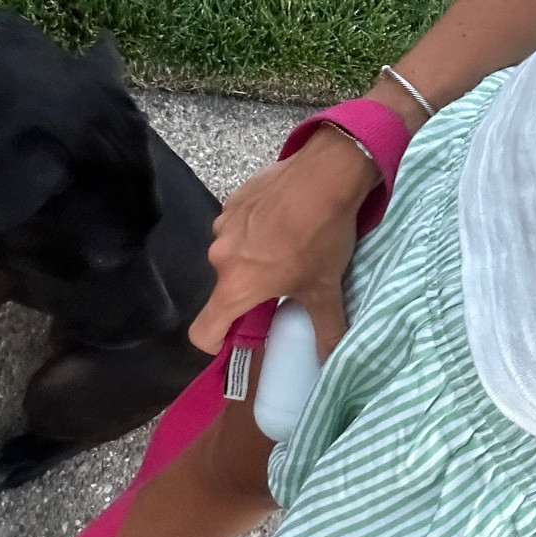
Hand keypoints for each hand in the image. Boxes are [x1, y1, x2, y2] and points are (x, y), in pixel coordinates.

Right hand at [187, 126, 380, 361]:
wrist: (327, 173)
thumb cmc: (321, 236)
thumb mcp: (326, 288)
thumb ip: (327, 329)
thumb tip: (333, 362)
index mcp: (235, 286)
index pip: (202, 331)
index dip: (218, 343)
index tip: (241, 338)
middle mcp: (219, 256)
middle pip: (225, 290)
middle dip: (249, 294)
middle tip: (285, 287)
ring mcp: (224, 223)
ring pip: (232, 256)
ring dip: (253, 260)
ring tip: (289, 248)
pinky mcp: (234, 198)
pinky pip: (238, 227)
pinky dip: (256, 231)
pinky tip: (285, 221)